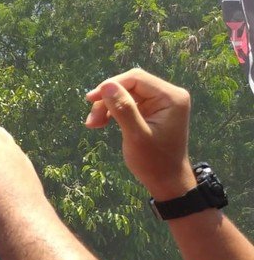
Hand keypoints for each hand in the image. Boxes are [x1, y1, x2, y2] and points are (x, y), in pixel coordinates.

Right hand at [85, 69, 194, 200]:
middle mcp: (169, 95)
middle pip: (130, 85)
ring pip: (126, 94)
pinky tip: (102, 124)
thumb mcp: (136, 136)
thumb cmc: (154, 162)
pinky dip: (113, 112)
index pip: (136, 79)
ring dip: (107, 107)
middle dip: (107, 99)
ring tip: (93, 125)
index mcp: (171, 97)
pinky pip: (128, 103)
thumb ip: (123, 109)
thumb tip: (106, 85)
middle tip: (91, 120)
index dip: (110, 85)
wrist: (167, 181)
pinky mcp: (153, 111)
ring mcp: (161, 103)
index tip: (89, 100)